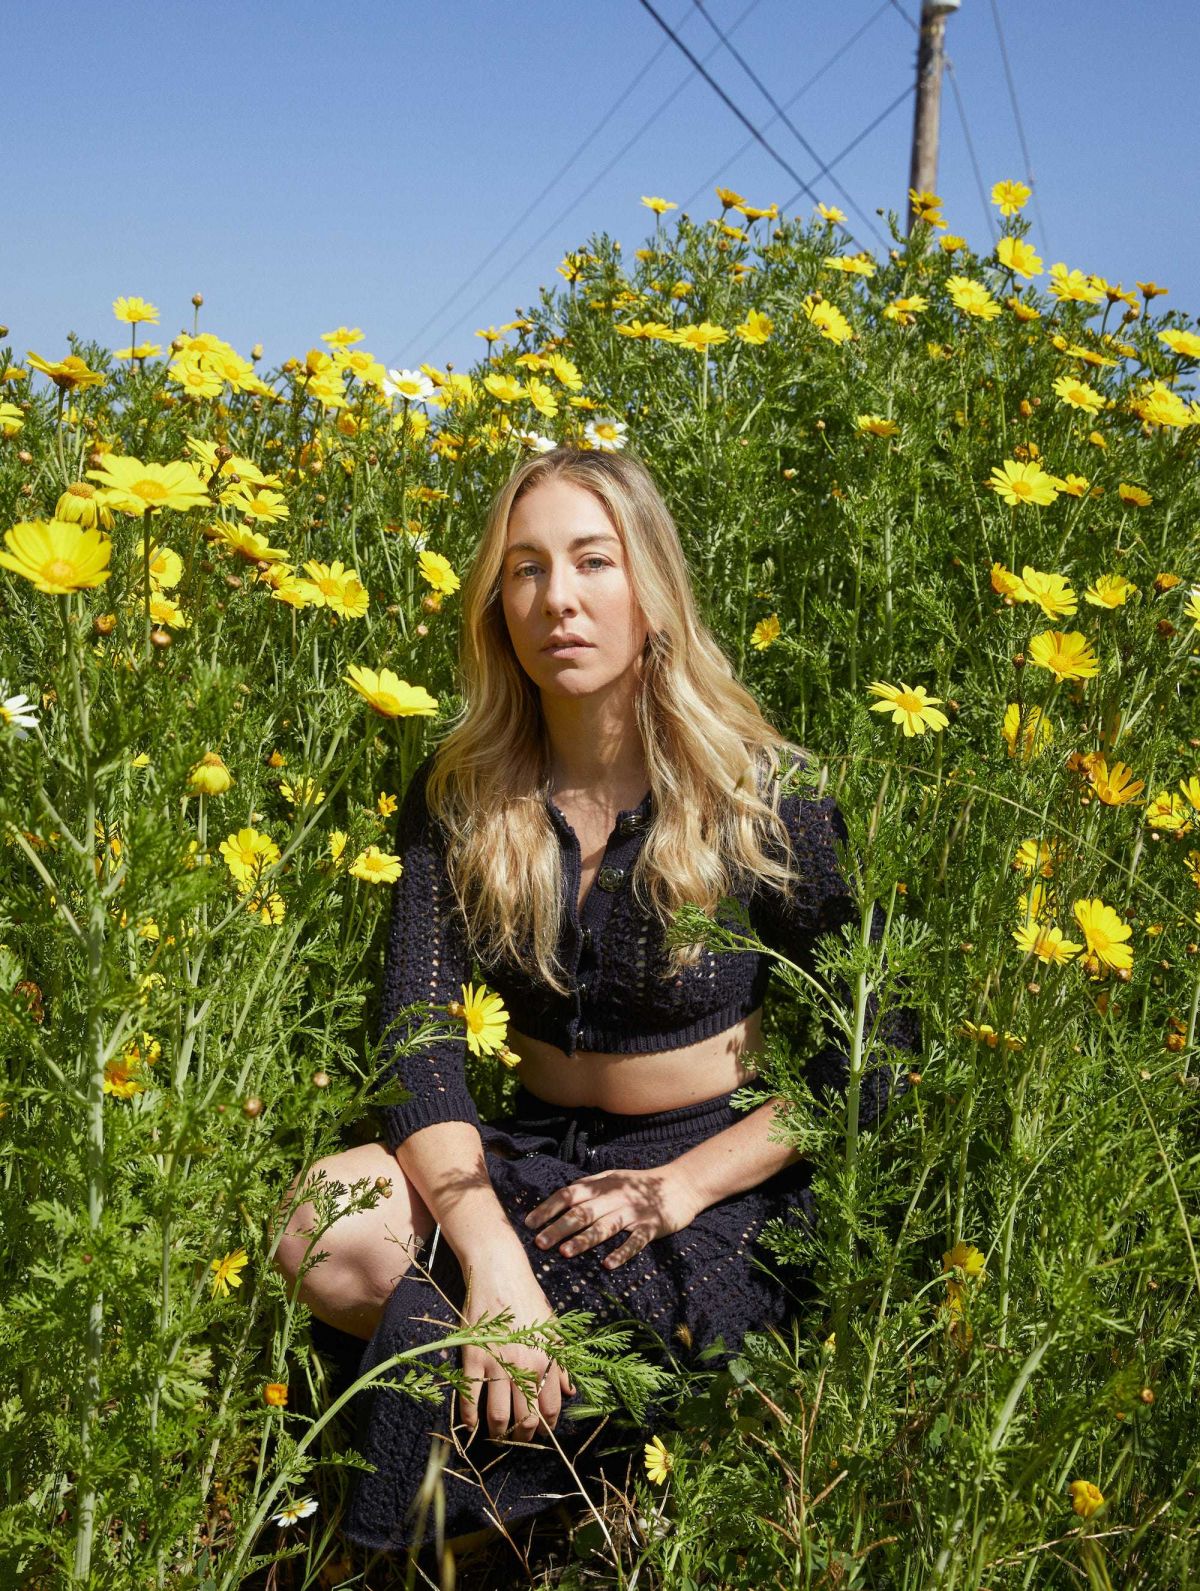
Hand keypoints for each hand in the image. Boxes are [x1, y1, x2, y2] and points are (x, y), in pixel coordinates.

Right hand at [456, 1239, 574, 1444]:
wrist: (499, 1271)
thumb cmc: (528, 1298)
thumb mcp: (553, 1327)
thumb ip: (562, 1361)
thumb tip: (571, 1391)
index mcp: (547, 1358)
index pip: (550, 1407)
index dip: (546, 1427)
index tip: (540, 1434)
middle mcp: (524, 1364)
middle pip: (525, 1418)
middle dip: (521, 1436)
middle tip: (516, 1439)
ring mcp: (497, 1362)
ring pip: (497, 1414)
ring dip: (497, 1432)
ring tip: (496, 1435)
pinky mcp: (472, 1356)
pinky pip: (470, 1397)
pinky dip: (469, 1417)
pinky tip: (471, 1424)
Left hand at [524, 1164, 702, 1269]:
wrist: (680, 1184)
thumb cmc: (640, 1184)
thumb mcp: (612, 1178)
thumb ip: (589, 1186)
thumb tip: (560, 1198)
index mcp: (602, 1185)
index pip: (569, 1194)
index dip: (548, 1208)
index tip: (529, 1223)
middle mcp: (615, 1196)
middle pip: (582, 1212)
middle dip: (559, 1227)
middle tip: (539, 1243)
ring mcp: (634, 1212)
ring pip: (605, 1226)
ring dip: (584, 1240)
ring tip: (565, 1253)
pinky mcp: (652, 1226)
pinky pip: (635, 1241)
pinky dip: (622, 1252)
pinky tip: (608, 1265)